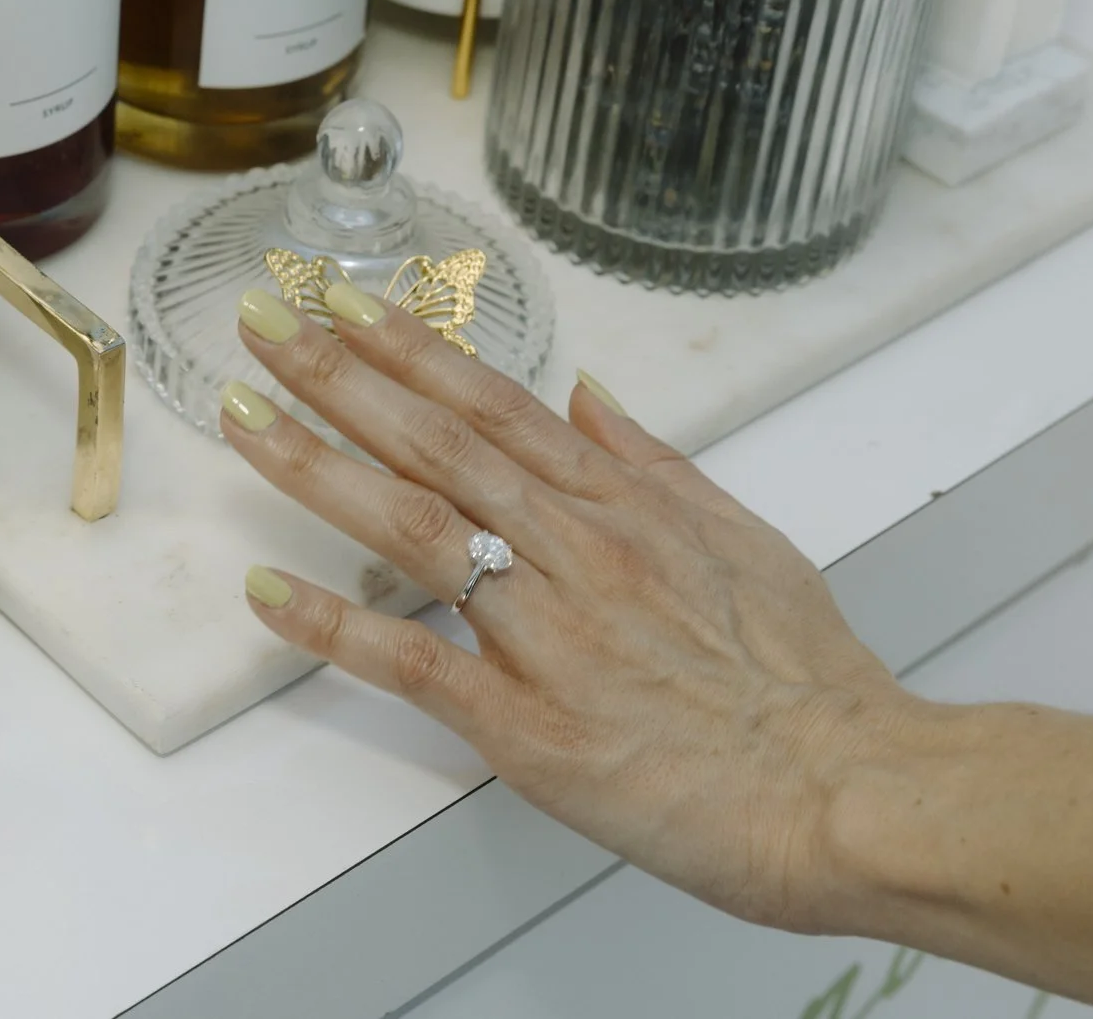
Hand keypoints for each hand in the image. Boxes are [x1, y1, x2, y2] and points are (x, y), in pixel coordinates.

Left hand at [220, 283, 911, 932]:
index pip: (491, 404)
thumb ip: (651, 463)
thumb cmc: (806, 682)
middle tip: (260, 324)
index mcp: (622, 508)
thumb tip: (586, 392)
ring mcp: (547, 635)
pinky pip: (414, 663)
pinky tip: (266, 591)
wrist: (848, 791)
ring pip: (414, 528)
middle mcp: (577, 552)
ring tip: (243, 416)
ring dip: (316, 466)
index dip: (406, 346)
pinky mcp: (528, 726)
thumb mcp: (742, 539)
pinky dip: (334, 625)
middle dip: (337, 375)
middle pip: (434, 443)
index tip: (338, 300)